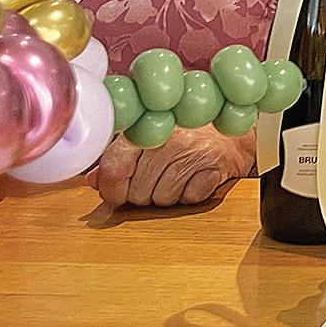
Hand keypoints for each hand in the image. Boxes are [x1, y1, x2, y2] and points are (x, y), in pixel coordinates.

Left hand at [88, 126, 254, 206]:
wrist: (231, 126)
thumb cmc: (185, 133)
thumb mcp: (147, 139)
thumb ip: (118, 158)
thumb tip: (93, 181)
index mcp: (147, 127)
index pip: (114, 169)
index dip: (112, 189)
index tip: (117, 192)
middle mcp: (169, 138)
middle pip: (138, 192)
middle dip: (144, 193)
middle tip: (157, 178)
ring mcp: (194, 152)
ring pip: (163, 199)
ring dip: (167, 195)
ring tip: (177, 176)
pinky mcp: (216, 167)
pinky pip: (190, 198)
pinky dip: (191, 194)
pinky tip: (194, 178)